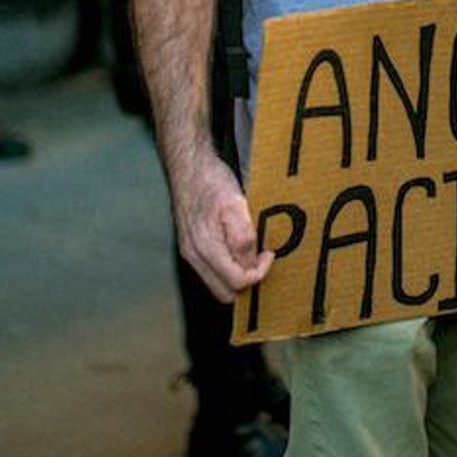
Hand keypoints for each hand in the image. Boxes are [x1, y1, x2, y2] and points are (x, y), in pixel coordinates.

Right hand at [170, 146, 273, 302]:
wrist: (188, 164)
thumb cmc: (210, 181)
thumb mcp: (235, 204)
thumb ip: (242, 238)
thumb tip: (249, 263)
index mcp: (205, 249)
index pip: (236, 283)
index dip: (258, 273)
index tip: (268, 254)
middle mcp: (194, 256)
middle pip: (225, 292)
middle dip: (246, 281)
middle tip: (261, 259)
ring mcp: (190, 252)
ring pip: (217, 282)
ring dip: (237, 274)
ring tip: (251, 253)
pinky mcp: (191, 245)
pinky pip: (212, 269)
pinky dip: (228, 265)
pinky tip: (237, 247)